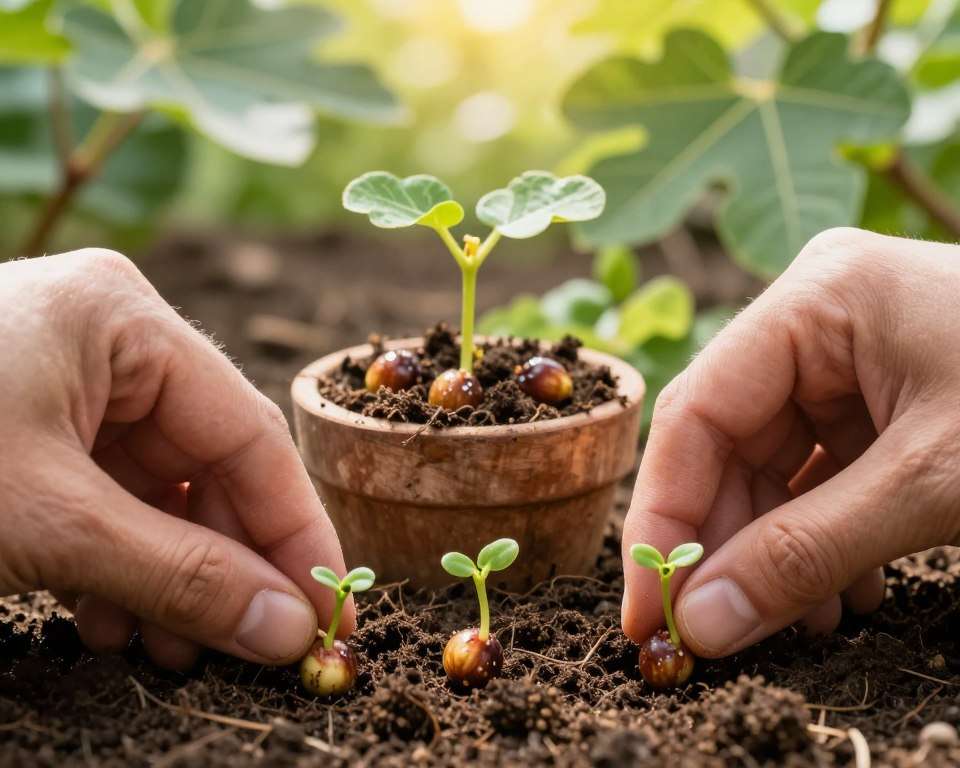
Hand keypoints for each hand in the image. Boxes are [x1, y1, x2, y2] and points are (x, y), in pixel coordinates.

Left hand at [0, 248, 349, 668]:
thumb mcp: (49, 524)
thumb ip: (181, 578)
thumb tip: (292, 632)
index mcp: (124, 317)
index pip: (247, 432)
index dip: (295, 530)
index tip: (327, 613)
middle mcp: (107, 337)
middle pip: (208, 465)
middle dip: (228, 565)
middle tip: (254, 650)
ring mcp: (66, 380)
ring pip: (160, 489)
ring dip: (174, 575)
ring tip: (175, 651)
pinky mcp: (32, 426)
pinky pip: (108, 497)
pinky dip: (119, 564)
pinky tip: (113, 620)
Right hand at [622, 228, 959, 656]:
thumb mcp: (934, 485)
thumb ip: (806, 554)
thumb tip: (699, 625)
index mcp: (817, 298)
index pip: (696, 412)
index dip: (663, 518)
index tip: (650, 612)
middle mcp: (818, 319)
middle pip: (728, 444)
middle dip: (726, 547)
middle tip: (720, 636)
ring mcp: (850, 360)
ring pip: (771, 468)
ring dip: (775, 553)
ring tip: (801, 625)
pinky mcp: (882, 400)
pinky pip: (820, 475)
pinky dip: (821, 540)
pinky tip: (846, 596)